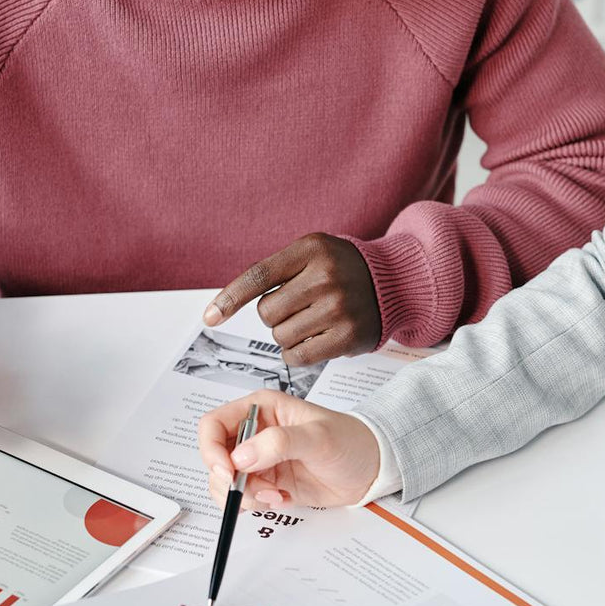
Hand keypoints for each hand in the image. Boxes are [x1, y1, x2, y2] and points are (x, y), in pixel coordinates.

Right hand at [199, 389, 381, 509]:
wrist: (372, 469)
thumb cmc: (351, 440)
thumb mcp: (317, 437)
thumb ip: (278, 443)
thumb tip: (240, 457)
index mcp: (261, 409)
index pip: (213, 425)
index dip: (211, 450)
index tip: (228, 472)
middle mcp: (254, 434)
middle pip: (214, 458)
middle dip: (229, 480)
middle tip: (257, 489)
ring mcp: (259, 461)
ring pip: (224, 482)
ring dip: (244, 495)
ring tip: (276, 495)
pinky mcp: (267, 483)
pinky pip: (243, 498)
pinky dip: (256, 504)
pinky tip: (282, 499)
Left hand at [204, 233, 380, 366]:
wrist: (395, 282)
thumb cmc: (342, 269)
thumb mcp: (312, 252)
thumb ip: (274, 271)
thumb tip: (220, 307)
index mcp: (311, 249)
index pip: (259, 277)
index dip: (230, 298)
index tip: (210, 317)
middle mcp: (325, 277)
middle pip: (267, 313)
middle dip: (275, 315)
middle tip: (298, 306)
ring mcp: (339, 308)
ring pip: (280, 336)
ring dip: (288, 334)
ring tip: (312, 320)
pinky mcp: (348, 336)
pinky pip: (298, 356)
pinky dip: (297, 353)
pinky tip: (313, 339)